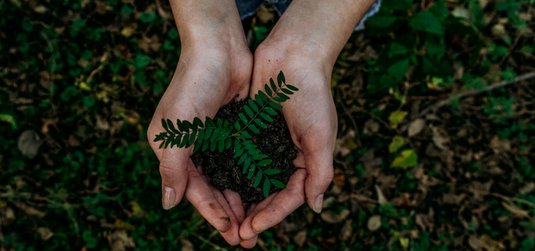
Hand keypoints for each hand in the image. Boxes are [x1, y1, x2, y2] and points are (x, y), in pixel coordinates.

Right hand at [147, 42, 252, 244]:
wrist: (219, 48)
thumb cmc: (192, 87)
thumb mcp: (176, 132)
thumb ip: (172, 169)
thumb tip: (168, 205)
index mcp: (173, 150)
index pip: (194, 190)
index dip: (211, 213)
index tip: (230, 233)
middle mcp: (193, 147)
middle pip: (213, 189)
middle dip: (229, 213)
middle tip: (247, 238)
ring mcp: (215, 139)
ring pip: (230, 178)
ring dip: (242, 200)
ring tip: (257, 222)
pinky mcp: (235, 129)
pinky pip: (243, 160)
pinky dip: (252, 177)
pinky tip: (264, 193)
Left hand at [238, 35, 337, 247]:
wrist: (293, 55)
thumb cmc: (312, 95)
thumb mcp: (321, 137)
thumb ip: (320, 173)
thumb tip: (316, 208)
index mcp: (306, 161)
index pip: (288, 197)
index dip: (271, 216)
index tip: (252, 229)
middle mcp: (285, 157)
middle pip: (268, 194)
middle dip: (253, 216)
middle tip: (236, 236)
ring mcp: (266, 145)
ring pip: (250, 181)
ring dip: (239, 201)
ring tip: (225, 220)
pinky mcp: (249, 131)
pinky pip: (238, 158)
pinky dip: (229, 174)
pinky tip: (216, 188)